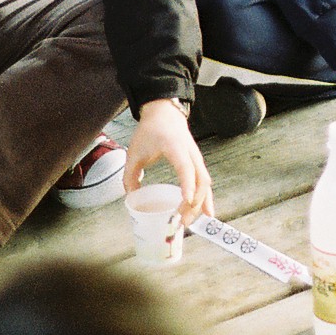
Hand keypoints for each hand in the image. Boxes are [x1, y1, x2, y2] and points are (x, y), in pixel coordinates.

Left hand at [124, 99, 213, 222]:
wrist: (164, 113)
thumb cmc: (150, 131)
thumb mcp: (134, 152)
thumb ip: (130, 175)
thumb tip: (131, 198)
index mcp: (174, 147)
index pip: (185, 167)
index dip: (187, 184)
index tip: (186, 200)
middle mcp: (190, 153)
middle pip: (200, 180)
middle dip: (194, 203)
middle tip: (182, 221)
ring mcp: (196, 158)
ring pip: (205, 183)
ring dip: (199, 204)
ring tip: (189, 221)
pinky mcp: (197, 162)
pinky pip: (204, 181)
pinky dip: (204, 197)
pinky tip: (203, 212)